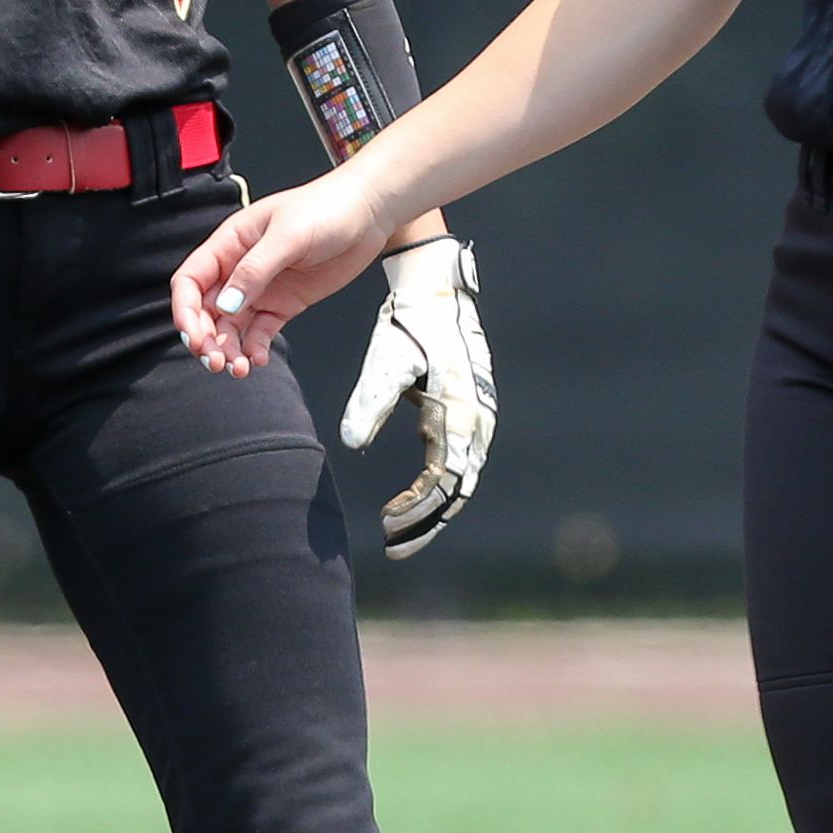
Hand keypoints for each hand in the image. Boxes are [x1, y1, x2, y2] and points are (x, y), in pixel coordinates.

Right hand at [172, 166, 397, 374]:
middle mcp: (239, 268)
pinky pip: (260, 331)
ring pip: (231, 326)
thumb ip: (255, 269)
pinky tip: (259, 359)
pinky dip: (255, 348)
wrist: (367, 214)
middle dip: (205, 338)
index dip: (185, 310)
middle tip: (216, 362)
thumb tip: (227, 304)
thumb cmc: (326, 208)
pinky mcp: (283, 304)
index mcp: (230, 243)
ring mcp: (261, 288)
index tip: (194, 336)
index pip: (191, 280)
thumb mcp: (288, 235)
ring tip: (238, 368)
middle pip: (206, 310)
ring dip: (229, 349)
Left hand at [339, 236, 496, 558]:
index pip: (443, 483)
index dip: (416, 511)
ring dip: (435, 505)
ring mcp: (481, 416)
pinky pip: (462, 458)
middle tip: (392, 543)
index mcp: (460, 415)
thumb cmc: (410, 325)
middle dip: (427, 521)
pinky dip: (440, 480)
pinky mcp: (474, 410)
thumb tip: (351, 444)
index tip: (385, 524)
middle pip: (458, 491)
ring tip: (402, 525)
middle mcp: (478, 422)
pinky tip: (415, 487)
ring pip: (463, 478)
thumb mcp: (387, 362)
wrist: (437, 289)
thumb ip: (370, 403)